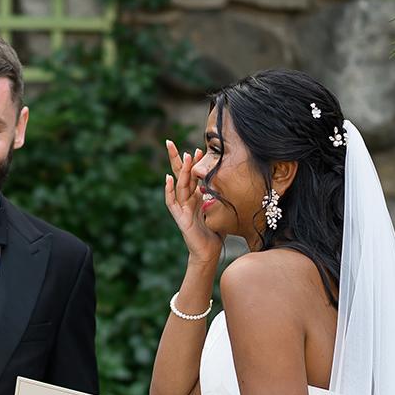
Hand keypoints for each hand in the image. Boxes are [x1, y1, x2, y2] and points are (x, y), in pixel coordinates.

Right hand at [164, 138, 220, 268]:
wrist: (209, 252)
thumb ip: (220, 196)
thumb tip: (227, 181)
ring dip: (180, 170)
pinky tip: (167, 178)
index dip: (192, 162)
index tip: (198, 147)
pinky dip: (169, 190)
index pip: (191, 175)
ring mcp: (181, 209)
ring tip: (182, 155)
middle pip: (179, 175)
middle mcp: (186, 200)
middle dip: (175, 158)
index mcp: (195, 197)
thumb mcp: (220, 209)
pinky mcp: (180, 218)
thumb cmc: (215, 233)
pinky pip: (172, 202)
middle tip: (169, 141)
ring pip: (179, 185)